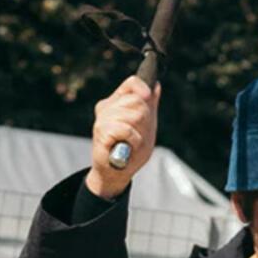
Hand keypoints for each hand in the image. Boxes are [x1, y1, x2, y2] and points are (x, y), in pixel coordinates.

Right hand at [85, 77, 159, 198]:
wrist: (116, 174)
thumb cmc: (131, 151)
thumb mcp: (146, 128)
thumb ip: (150, 107)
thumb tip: (156, 85)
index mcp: (117, 102)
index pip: (132, 83)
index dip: (143, 87)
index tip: (149, 96)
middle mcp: (107, 107)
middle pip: (137, 100)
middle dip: (145, 120)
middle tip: (138, 135)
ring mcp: (102, 118)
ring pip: (133, 115)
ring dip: (139, 134)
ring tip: (132, 143)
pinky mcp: (101, 131)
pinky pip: (127, 129)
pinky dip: (134, 141)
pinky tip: (129, 147)